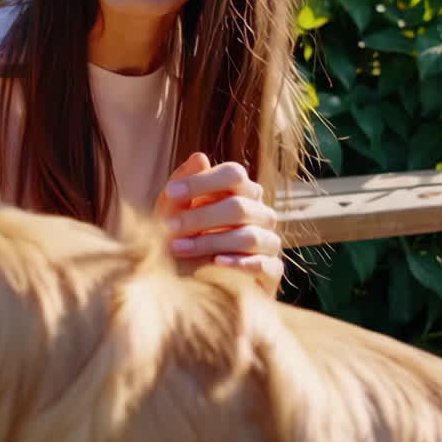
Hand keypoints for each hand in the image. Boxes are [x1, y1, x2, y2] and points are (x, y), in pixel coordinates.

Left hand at [155, 152, 283, 293]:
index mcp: (240, 191)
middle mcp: (259, 212)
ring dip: (211, 242)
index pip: (234, 174)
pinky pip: (265, 264)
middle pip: (239, 206)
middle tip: (169, 228)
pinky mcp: (272, 270)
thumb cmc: (180, 237)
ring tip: (180, 248)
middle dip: (200, 217)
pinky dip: (239, 263)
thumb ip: (184, 185)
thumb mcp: (173, 211)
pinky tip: (216, 263)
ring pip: (249, 236)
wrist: (187, 283)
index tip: (171, 192)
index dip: (202, 181)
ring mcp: (268, 241)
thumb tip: (200, 157)